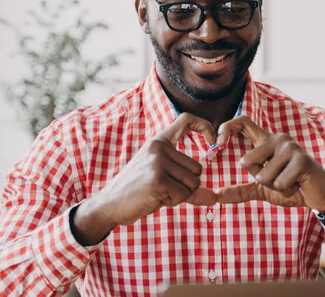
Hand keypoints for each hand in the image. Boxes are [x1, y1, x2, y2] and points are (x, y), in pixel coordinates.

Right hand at [73, 113, 216, 244]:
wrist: (110, 204)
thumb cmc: (139, 191)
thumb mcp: (162, 178)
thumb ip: (186, 182)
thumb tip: (214, 198)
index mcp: (159, 141)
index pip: (186, 120)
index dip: (204, 126)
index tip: (212, 141)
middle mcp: (159, 147)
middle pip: (198, 168)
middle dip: (186, 186)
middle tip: (163, 188)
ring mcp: (157, 162)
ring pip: (193, 183)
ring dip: (180, 195)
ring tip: (158, 192)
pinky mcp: (157, 179)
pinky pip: (183, 194)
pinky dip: (173, 201)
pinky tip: (155, 198)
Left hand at [215, 116, 324, 212]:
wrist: (322, 196)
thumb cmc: (292, 188)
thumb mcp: (262, 189)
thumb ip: (240, 190)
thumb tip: (216, 196)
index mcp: (266, 141)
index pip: (242, 122)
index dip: (226, 128)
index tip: (218, 144)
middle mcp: (277, 139)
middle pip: (246, 161)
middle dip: (259, 179)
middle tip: (278, 179)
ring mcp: (290, 147)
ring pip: (262, 176)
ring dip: (274, 187)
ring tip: (290, 182)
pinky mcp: (301, 160)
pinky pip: (278, 183)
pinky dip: (286, 190)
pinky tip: (298, 184)